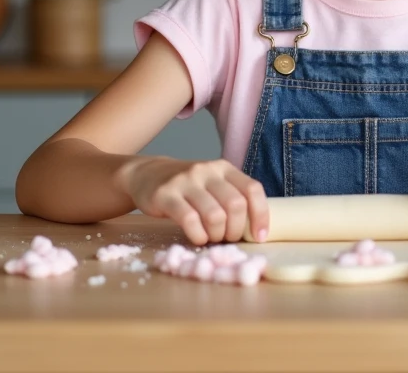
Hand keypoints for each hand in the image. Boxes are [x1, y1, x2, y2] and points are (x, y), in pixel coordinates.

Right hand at [121, 157, 268, 245]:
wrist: (147, 174)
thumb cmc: (188, 187)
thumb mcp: (212, 183)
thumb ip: (231, 197)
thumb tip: (256, 227)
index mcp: (224, 168)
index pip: (252, 189)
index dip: (261, 215)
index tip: (259, 235)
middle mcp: (207, 171)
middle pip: (235, 205)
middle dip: (236, 229)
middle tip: (228, 238)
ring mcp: (186, 181)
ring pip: (214, 215)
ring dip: (217, 235)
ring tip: (211, 238)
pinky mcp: (166, 194)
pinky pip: (190, 220)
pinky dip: (198, 236)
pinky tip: (197, 237)